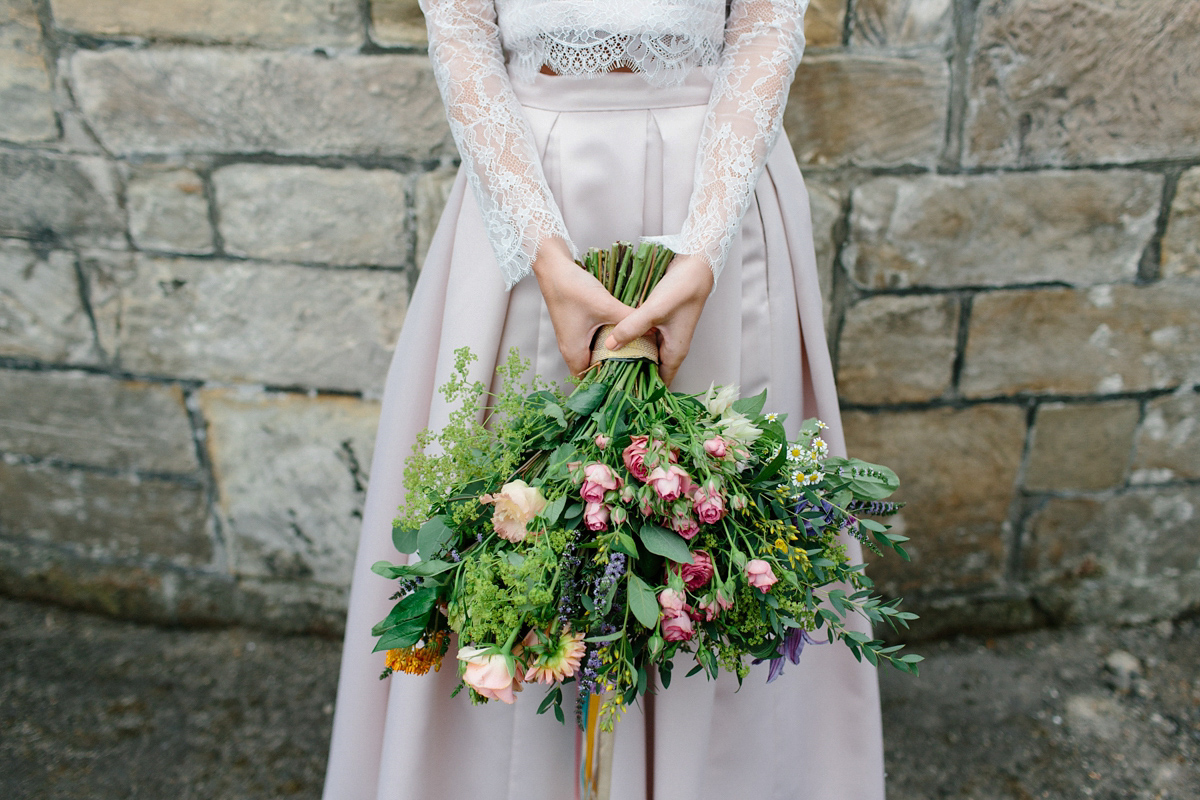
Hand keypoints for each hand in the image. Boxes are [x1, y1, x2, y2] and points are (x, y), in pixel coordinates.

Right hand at [532, 237, 633, 376]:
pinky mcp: (575, 328)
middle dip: (613, 370)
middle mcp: (570, 350)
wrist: (553, 268)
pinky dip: (604, 343)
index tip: (630, 380)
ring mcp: (572, 339)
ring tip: (634, 354)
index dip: (609, 383)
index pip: (590, 381)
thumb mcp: (605, 306)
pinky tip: (621, 335)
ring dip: (609, 355)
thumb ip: (628, 319)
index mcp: (574, 353)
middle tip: (637, 368)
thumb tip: (651, 330)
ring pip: (592, 356)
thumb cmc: (573, 289)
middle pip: (593, 370)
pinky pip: (591, 343)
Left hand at [603, 253, 713, 386]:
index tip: (622, 395)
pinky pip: (644, 339)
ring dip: (630, 357)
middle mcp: (671, 347)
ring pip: (645, 353)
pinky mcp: (659, 323)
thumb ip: (632, 328)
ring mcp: (666, 335)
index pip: (661, 382)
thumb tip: (611, 345)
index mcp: (675, 352)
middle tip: (607, 379)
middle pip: (651, 369)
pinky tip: (614, 339)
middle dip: (631, 375)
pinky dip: (631, 341)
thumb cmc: (681, 291)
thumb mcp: (654, 311)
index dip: (644, 391)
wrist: (695, 266)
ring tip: (606, 363)